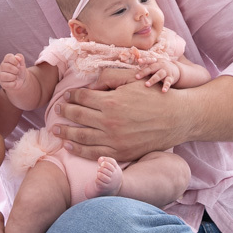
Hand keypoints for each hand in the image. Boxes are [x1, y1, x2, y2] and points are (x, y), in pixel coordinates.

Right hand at [0, 53, 28, 93]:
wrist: (21, 80)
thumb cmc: (20, 70)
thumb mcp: (22, 63)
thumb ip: (20, 57)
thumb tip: (17, 57)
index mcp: (6, 60)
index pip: (8, 57)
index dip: (15, 60)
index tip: (18, 64)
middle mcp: (2, 67)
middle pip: (8, 67)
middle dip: (16, 70)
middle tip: (17, 72)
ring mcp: (1, 76)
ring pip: (7, 76)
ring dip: (14, 77)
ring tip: (15, 77)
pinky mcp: (2, 84)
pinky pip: (9, 84)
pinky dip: (14, 83)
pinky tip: (14, 82)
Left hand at [53, 80, 185, 161]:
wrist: (177, 118)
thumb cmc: (155, 95)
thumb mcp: (133, 79)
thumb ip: (110, 78)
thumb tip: (91, 86)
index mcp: (111, 101)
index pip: (82, 97)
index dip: (72, 96)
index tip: (66, 96)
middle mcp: (109, 121)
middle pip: (78, 115)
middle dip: (64, 112)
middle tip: (56, 110)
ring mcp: (114, 139)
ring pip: (81, 136)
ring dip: (65, 133)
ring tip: (55, 130)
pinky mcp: (121, 152)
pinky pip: (93, 153)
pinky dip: (78, 150)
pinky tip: (69, 146)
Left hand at [136, 60, 180, 91]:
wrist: (176, 70)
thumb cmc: (160, 68)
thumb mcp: (155, 64)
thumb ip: (146, 66)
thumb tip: (133, 69)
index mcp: (156, 61)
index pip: (149, 60)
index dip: (144, 60)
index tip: (138, 61)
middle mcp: (161, 65)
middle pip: (152, 68)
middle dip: (144, 72)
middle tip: (137, 77)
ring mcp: (166, 71)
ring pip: (159, 75)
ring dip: (153, 80)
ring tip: (147, 85)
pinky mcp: (171, 78)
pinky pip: (168, 82)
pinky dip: (166, 86)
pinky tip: (163, 91)